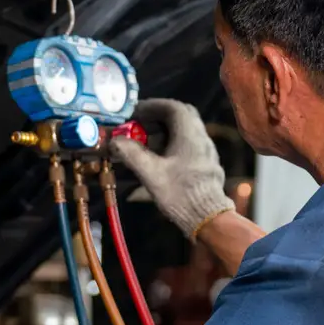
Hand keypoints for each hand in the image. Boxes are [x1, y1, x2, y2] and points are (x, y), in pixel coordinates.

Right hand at [110, 99, 234, 238]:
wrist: (208, 218)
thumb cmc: (181, 194)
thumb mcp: (151, 174)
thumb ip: (131, 154)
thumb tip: (115, 141)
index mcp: (190, 135)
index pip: (173, 107)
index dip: (153, 106)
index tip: (136, 111)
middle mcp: (201, 139)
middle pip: (181, 117)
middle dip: (159, 118)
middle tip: (141, 124)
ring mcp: (206, 152)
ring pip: (185, 133)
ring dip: (165, 133)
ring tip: (145, 144)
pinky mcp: (206, 166)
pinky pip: (189, 147)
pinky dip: (173, 146)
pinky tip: (159, 161)